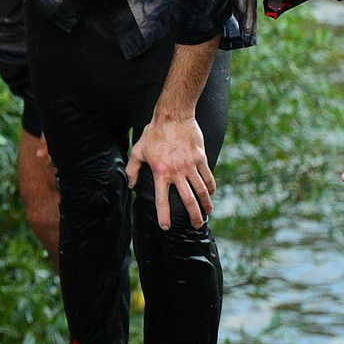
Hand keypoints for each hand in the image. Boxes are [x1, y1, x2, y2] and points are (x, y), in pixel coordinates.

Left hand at [127, 113, 215, 229]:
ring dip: (206, 204)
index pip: (162, 199)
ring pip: (201, 190)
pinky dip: (211, 187)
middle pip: (188, 200)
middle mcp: (177, 172)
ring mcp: (190, 166)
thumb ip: (133, 169)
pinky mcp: (201, 158)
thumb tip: (131, 186)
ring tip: (207, 213)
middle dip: (194, 216)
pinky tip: (211, 194)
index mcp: (160, 172)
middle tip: (197, 226)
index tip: (166, 227)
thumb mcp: (138, 150)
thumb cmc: (154, 133)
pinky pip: (208, 177)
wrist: (173, 116)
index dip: (164, 215)